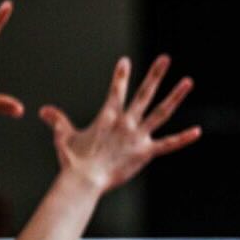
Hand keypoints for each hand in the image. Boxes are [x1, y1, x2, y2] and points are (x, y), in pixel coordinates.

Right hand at [39, 55, 200, 192]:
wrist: (84, 180)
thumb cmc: (74, 160)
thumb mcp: (64, 136)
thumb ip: (57, 120)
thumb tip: (42, 110)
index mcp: (108, 116)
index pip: (116, 89)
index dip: (121, 75)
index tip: (126, 61)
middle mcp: (126, 122)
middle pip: (144, 94)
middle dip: (155, 75)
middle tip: (165, 58)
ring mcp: (138, 137)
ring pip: (161, 112)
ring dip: (175, 96)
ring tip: (188, 81)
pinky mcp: (146, 153)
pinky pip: (168, 144)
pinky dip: (183, 138)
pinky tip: (197, 131)